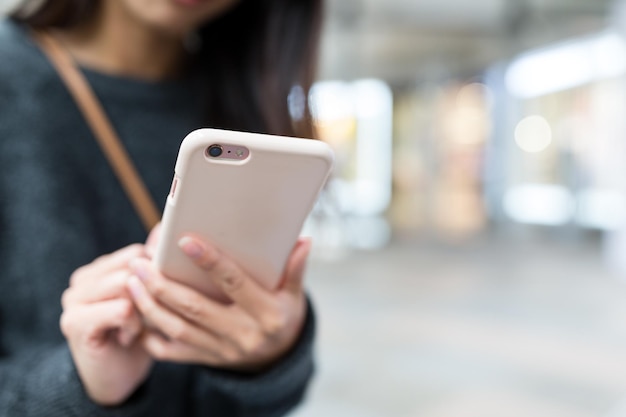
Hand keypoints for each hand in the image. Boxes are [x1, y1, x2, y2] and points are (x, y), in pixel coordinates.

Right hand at [60, 244, 153, 405]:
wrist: (117, 378)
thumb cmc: (139, 335)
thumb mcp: (151, 297)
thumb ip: (153, 265)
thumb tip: (161, 228)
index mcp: (100, 269)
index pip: (137, 252)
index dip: (157, 273)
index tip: (160, 296)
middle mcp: (82, 280)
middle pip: (133, 265)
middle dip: (150, 291)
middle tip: (147, 316)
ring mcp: (74, 300)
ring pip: (127, 284)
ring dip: (143, 309)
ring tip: (136, 327)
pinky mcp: (75, 322)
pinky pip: (122, 309)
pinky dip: (133, 325)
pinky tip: (127, 338)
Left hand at [126, 236, 310, 370]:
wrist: (278, 356)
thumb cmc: (284, 315)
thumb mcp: (294, 295)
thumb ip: (295, 269)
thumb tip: (304, 241)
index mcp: (267, 314)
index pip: (235, 283)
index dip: (210, 262)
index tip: (185, 241)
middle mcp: (244, 334)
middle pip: (196, 308)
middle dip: (163, 285)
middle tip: (141, 262)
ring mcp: (224, 351)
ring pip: (179, 329)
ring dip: (151, 306)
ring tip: (132, 281)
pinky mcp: (208, 359)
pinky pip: (173, 352)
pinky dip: (151, 336)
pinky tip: (136, 315)